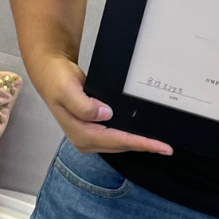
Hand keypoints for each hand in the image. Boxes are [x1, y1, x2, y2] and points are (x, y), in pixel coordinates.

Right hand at [33, 53, 172, 154]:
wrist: (51, 72)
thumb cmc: (58, 80)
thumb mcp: (67, 90)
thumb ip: (83, 104)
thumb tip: (105, 114)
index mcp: (81, 134)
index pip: (117, 140)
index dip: (140, 143)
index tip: (160, 145)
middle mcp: (86, 140)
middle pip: (121, 145)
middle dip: (143, 146)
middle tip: (167, 146)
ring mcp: (90, 136)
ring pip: (120, 143)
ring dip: (139, 143)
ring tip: (160, 143)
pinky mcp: (94, 128)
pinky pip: (117, 135)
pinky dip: (131, 135)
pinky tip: (143, 133)